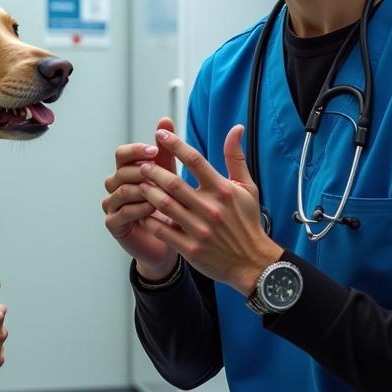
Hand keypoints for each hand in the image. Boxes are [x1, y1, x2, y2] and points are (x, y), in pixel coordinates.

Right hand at [102, 117, 179, 277]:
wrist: (169, 240)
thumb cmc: (169, 205)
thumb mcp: (169, 174)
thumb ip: (166, 149)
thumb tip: (165, 119)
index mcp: (125, 171)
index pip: (122, 154)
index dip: (136, 150)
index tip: (154, 151)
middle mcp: (114, 185)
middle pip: (121, 171)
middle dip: (143, 171)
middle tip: (164, 175)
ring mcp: (111, 205)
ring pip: (122, 190)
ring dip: (144, 190)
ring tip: (164, 192)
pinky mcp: (113, 223)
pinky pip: (123, 212)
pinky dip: (140, 209)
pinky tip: (156, 209)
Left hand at [136, 124, 281, 294]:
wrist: (253, 262)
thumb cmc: (247, 222)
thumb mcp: (246, 188)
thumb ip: (236, 157)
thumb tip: (235, 128)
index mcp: (223, 190)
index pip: (195, 160)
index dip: (175, 144)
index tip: (160, 134)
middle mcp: (210, 208)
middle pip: (173, 182)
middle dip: (153, 170)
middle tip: (142, 164)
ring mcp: (199, 229)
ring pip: (164, 205)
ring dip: (148, 192)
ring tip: (138, 184)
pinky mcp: (190, 248)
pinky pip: (162, 230)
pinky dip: (149, 219)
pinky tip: (141, 211)